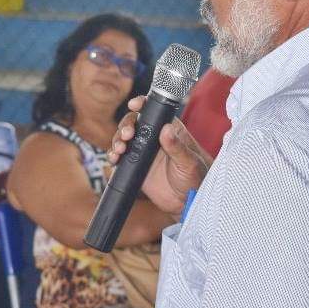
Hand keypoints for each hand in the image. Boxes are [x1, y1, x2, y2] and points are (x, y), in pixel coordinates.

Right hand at [108, 96, 210, 216]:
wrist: (187, 202)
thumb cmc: (195, 179)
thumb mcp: (189, 162)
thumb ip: (177, 147)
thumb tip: (166, 129)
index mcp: (170, 130)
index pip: (154, 112)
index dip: (142, 105)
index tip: (134, 105)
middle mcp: (154, 138)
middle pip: (134, 123)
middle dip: (126, 125)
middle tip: (127, 135)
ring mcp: (142, 152)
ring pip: (124, 139)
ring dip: (117, 140)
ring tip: (119, 149)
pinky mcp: (134, 166)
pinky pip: (120, 157)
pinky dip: (113, 156)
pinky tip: (114, 159)